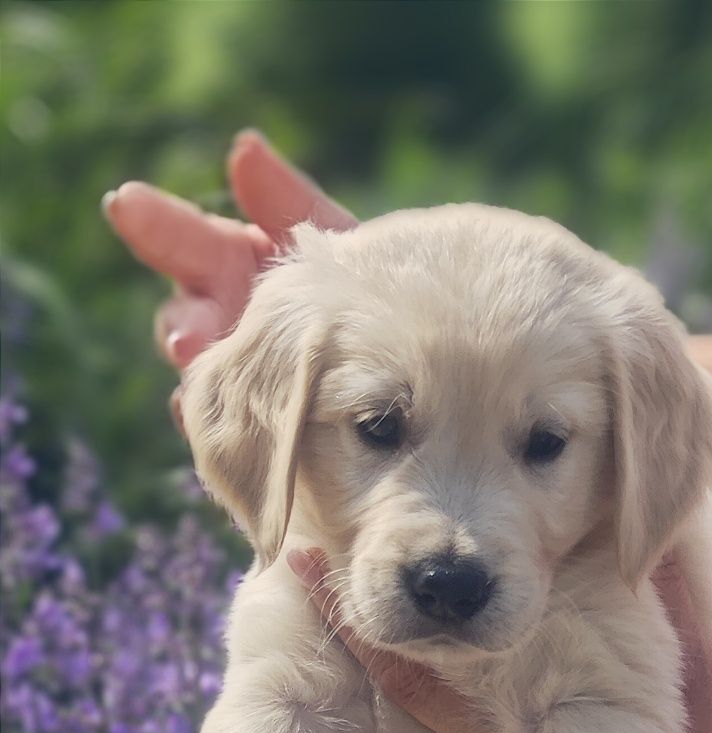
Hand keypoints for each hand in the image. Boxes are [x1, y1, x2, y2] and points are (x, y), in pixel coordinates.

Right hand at [102, 131, 354, 415]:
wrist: (409, 368)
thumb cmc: (363, 292)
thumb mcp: (334, 240)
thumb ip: (287, 200)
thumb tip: (243, 147)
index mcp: (233, 268)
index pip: (187, 242)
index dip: (156, 224)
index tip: (127, 203)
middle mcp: (223, 323)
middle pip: (184, 317)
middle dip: (182, 321)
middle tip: (185, 332)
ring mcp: (234, 379)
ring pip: (200, 377)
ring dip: (203, 379)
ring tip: (207, 374)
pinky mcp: (251, 429)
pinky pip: (226, 431)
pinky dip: (219, 426)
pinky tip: (218, 423)